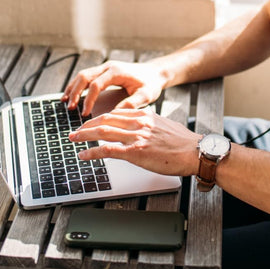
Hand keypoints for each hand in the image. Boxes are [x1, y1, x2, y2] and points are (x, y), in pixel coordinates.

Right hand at [62, 60, 166, 114]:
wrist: (155, 72)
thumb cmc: (151, 84)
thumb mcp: (146, 95)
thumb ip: (131, 103)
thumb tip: (113, 114)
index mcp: (117, 72)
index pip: (96, 85)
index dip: (88, 99)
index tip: (85, 113)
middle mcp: (108, 67)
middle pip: (84, 76)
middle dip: (75, 92)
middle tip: (69, 107)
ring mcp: (105, 68)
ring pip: (83, 75)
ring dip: (73, 87)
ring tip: (64, 102)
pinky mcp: (104, 71)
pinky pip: (86, 76)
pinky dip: (77, 85)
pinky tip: (72, 95)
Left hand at [69, 108, 200, 176]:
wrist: (195, 152)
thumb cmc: (184, 144)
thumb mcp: (165, 126)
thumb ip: (150, 125)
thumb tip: (142, 130)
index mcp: (145, 115)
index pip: (115, 113)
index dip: (98, 118)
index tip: (90, 123)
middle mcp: (139, 123)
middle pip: (105, 119)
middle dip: (86, 125)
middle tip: (76, 131)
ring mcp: (136, 137)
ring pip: (102, 132)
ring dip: (84, 136)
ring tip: (74, 139)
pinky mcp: (136, 152)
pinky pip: (108, 150)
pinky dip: (92, 152)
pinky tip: (84, 155)